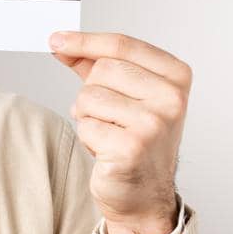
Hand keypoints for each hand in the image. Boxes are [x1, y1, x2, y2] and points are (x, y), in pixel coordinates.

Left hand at [48, 30, 189, 233]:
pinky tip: (107, 150)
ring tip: (110, 134)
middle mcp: (171, 98)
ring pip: (89, 98)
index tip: (56, 40)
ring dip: (88, 117)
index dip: (84, 41)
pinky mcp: (132, 147)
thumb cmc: (135, 140)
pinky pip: (86, 126)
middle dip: (92, 92)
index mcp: (176, 76)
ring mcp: (154, 123)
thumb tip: (60, 43)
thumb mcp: (124, 94)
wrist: (144, 194)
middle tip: (108, 116)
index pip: (122, 46)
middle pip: (102, 70)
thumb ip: (94, 65)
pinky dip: (88, 138)